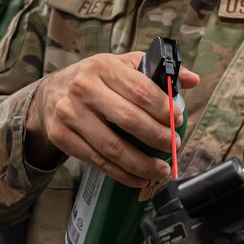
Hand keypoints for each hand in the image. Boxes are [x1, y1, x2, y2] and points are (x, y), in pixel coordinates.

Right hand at [25, 52, 198, 185]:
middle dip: (158, 137)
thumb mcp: (123, 65)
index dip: (164, 109)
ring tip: (161, 170)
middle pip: (130, 119)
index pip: (141, 90)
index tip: (179, 120)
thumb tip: (192, 79)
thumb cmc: (96, 79)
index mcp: (103, 66)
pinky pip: (98, 161)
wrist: (51, 94)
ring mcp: (70, 114)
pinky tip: (139, 178)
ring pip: (113, 146)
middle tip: (174, 146)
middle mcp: (84, 88)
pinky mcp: (62, 137)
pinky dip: (122, 174)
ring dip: (142, 163)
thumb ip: (157, 71)